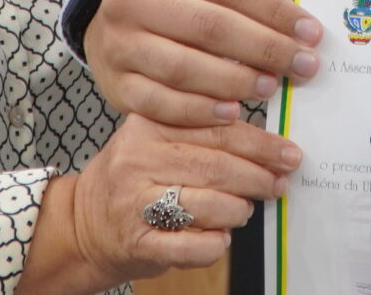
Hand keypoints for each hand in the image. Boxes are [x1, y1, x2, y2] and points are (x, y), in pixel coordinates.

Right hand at [57, 112, 294, 290]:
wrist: (83, 223)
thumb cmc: (135, 179)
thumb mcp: (157, 140)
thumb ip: (202, 132)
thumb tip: (269, 142)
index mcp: (148, 124)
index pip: (216, 129)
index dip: (260, 144)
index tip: (288, 153)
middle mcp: (137, 159)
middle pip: (217, 166)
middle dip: (258, 177)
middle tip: (279, 183)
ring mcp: (135, 203)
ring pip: (209, 204)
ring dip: (238, 210)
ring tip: (245, 210)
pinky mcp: (137, 242)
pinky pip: (191, 246)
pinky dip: (215, 244)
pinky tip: (219, 238)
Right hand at [86, 0, 322, 128]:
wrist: (107, 18)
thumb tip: (298, 32)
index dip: (275, 10)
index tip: (311, 33)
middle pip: (210, 26)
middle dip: (265, 48)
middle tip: (304, 66)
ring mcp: (117, 42)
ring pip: (184, 67)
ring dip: (235, 82)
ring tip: (271, 87)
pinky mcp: (114, 83)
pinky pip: (160, 103)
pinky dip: (199, 111)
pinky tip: (232, 113)